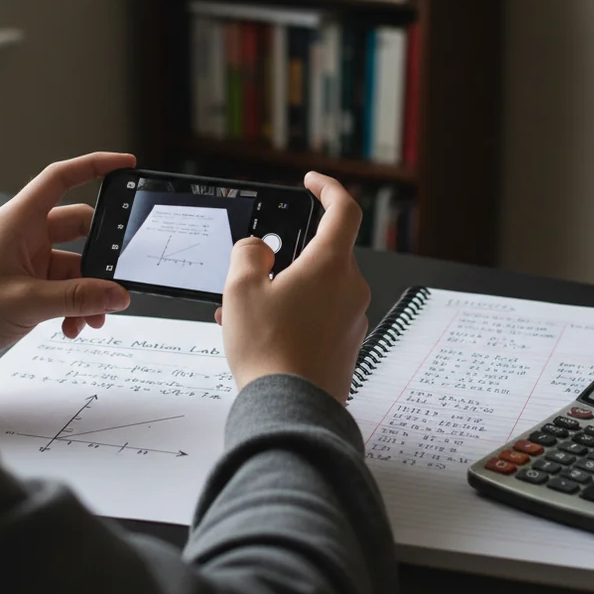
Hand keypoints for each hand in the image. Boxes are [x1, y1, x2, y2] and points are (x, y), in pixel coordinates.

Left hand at [0, 152, 135, 376]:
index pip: (61, 178)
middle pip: (79, 228)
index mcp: (18, 222)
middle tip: (117, 276)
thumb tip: (117, 294)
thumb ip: (78, 298)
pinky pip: (67, 288)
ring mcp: (29, 261)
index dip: (95, 166)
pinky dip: (76, 306)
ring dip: (89, 292)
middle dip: (101, 256)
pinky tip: (74, 327)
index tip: (125, 165)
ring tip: (93, 317)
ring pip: (77, 265)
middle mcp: (25, 237)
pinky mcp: (30, 286)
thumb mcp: (27, 302)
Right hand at [217, 172, 369, 404]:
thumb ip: (248, 254)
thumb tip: (258, 250)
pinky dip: (293, 314)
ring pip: (317, 288)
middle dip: (288, 257)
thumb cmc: (269, 351)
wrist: (291, 409)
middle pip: (324, 254)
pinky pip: (320, 316)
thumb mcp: (241, 289)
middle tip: (254, 270)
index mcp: (331, 266)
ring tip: (244, 310)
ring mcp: (352, 319)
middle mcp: (351, 289)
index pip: (343, 210)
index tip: (310, 184)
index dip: (327, 189)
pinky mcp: (346, 345)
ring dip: (284, 290)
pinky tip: (260, 334)